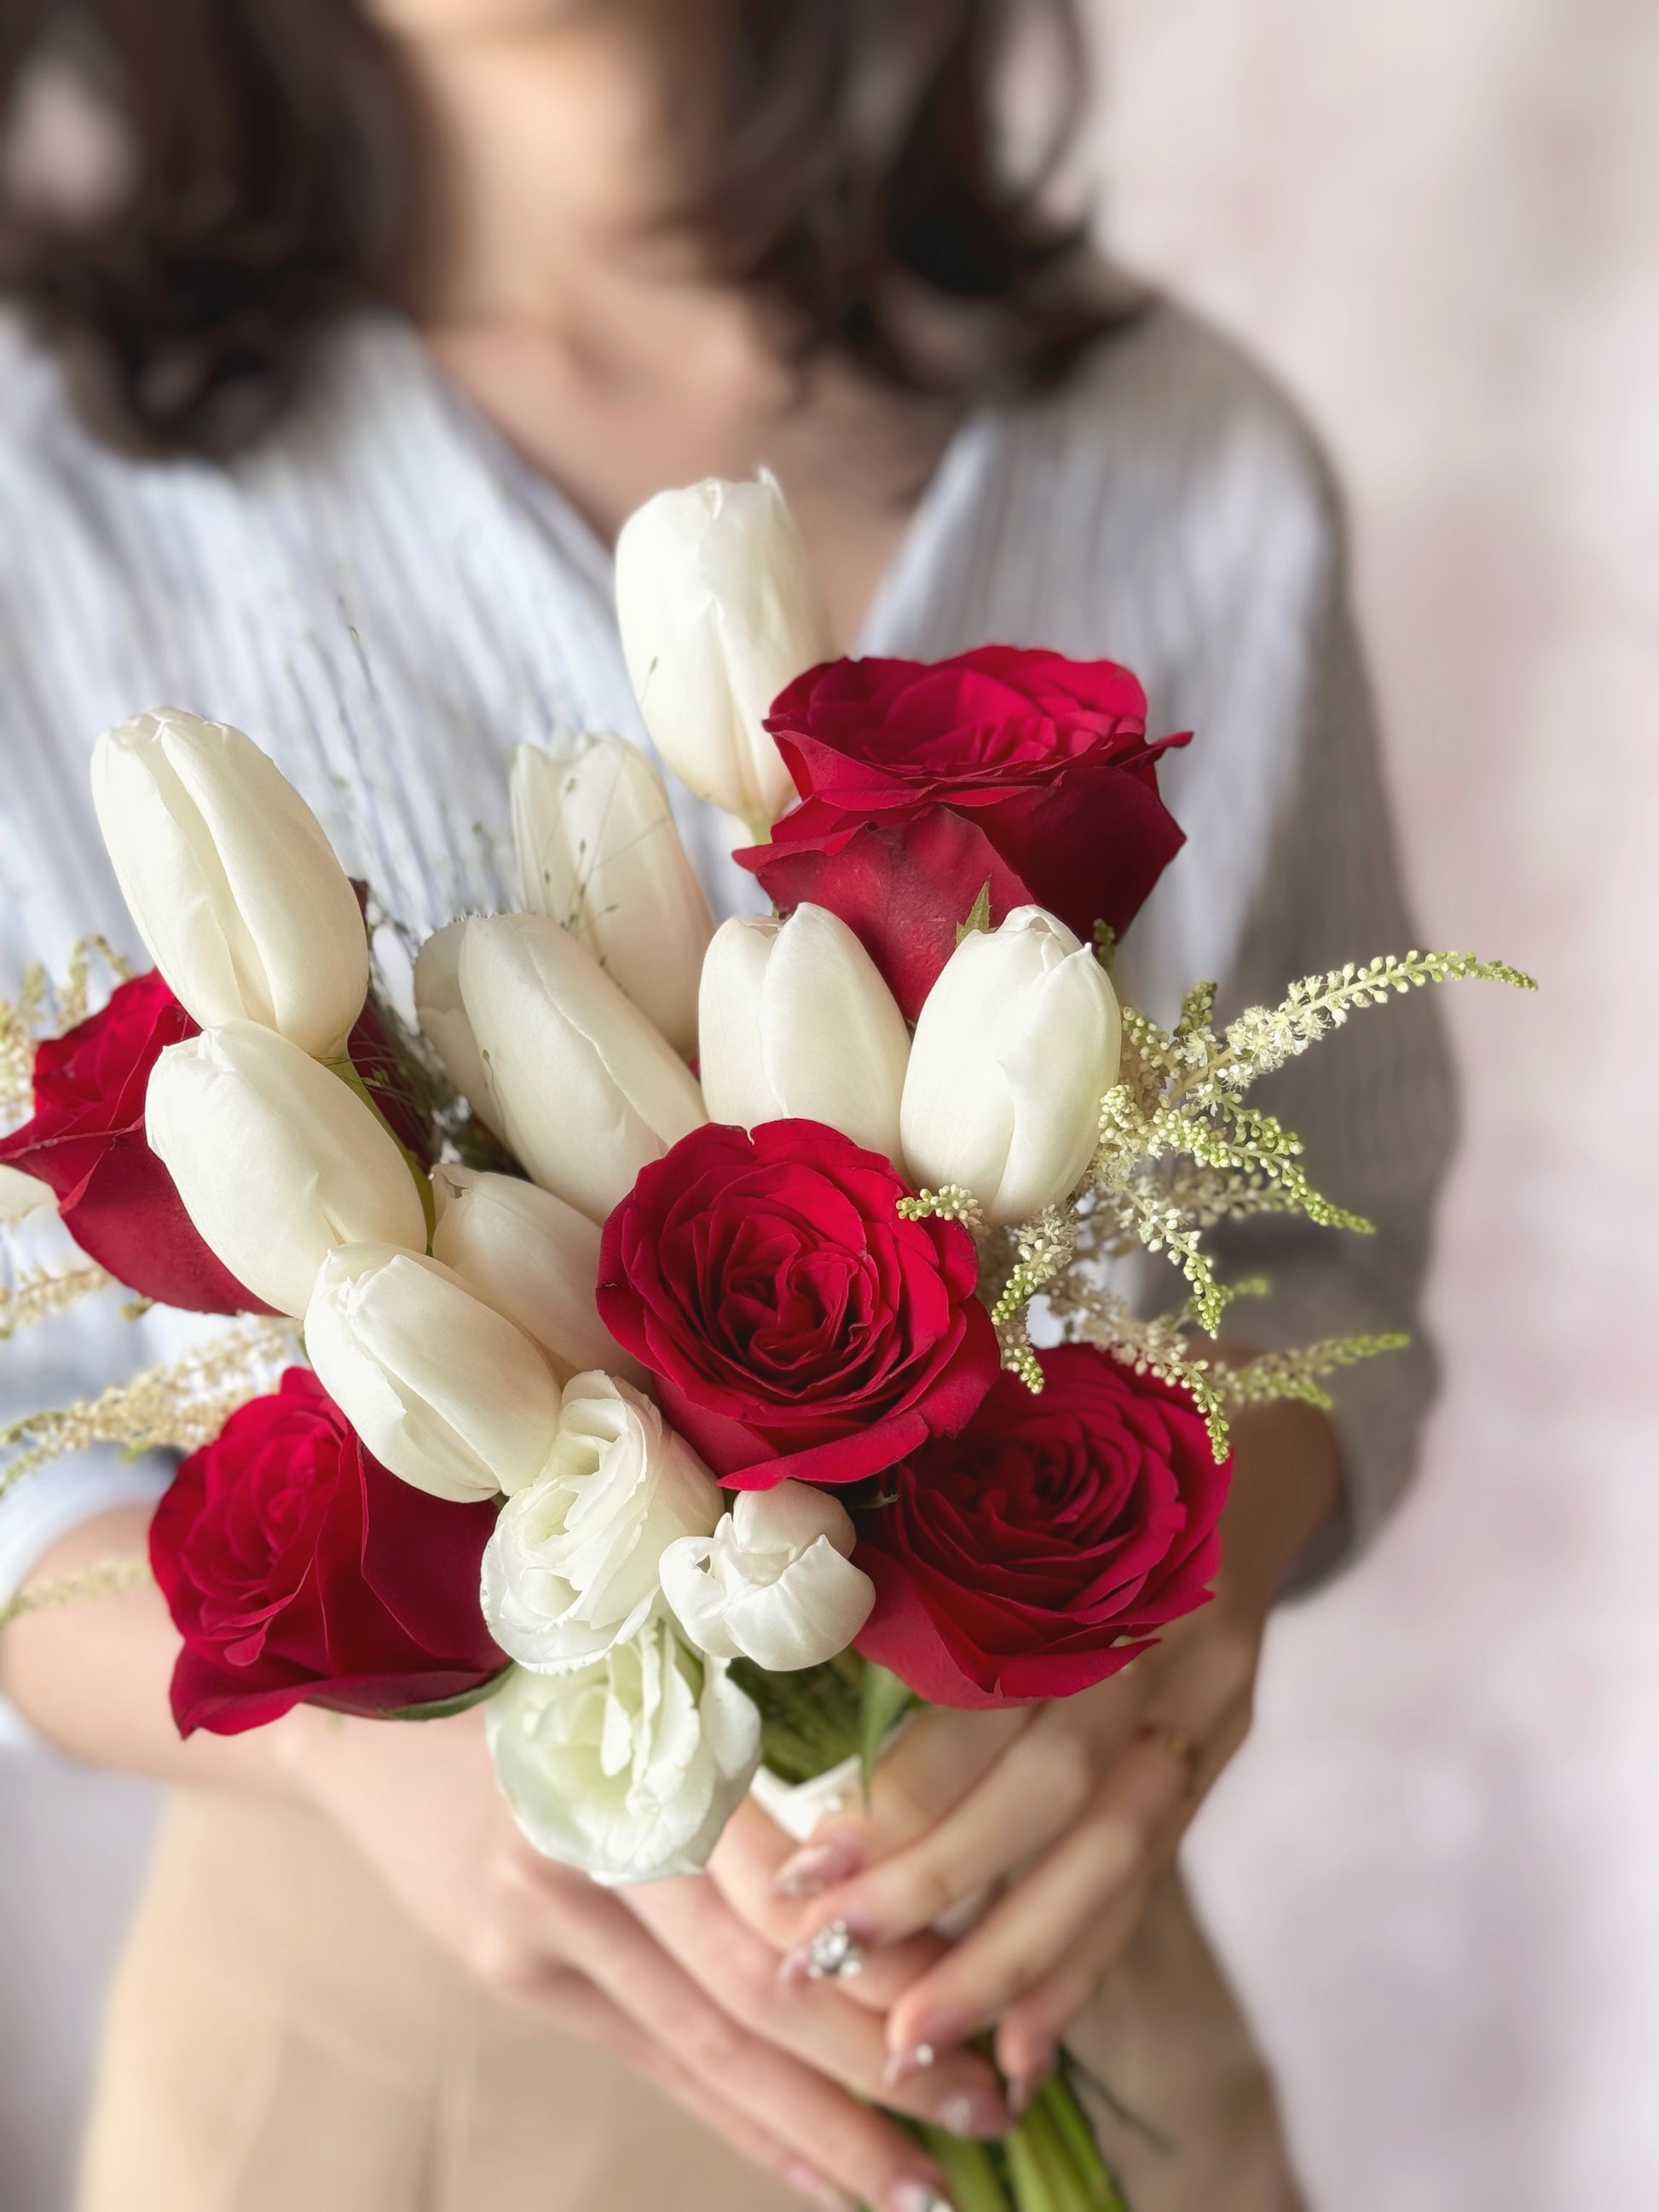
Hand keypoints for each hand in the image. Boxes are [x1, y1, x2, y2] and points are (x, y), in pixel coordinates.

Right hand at [281, 1699, 1001, 2211]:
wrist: (352, 1718)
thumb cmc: (520, 1660)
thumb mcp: (628, 1665)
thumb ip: (731, 1745)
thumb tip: (885, 1839)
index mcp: (623, 1760)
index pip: (777, 1894)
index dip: (881, 1959)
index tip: (984, 2001)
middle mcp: (578, 1860)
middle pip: (753, 1995)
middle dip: (879, 2069)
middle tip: (989, 2117)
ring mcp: (540, 1936)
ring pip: (709, 2051)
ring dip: (823, 2127)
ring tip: (923, 2185)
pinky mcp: (519, 1979)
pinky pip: (656, 2062)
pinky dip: (741, 2122)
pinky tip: (812, 2174)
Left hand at [742, 1401, 1341, 2101]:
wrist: (1257, 1430)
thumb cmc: (1092, 1419)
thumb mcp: (1014, 1429)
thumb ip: (916, 1499)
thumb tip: (771, 1560)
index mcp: (1110, 1545)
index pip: (1006, 1692)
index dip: (910, 1781)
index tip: (805, 1852)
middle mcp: (1168, 1633)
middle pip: (1060, 1787)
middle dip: (942, 1886)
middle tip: (825, 1959)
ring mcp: (1207, 1703)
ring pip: (1117, 1851)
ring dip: (1013, 1958)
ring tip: (914, 2043)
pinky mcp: (1216, 1752)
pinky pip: (1151, 1873)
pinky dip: (1085, 1961)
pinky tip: (1021, 2047)